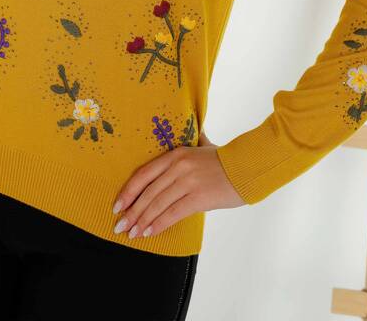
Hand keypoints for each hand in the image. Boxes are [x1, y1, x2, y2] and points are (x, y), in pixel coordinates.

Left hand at [111, 129, 245, 239]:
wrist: (249, 167)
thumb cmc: (226, 159)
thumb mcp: (204, 145)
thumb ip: (195, 141)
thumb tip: (195, 132)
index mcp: (176, 154)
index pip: (144, 174)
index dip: (129, 191)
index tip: (118, 205)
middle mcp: (178, 167)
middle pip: (147, 192)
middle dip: (132, 211)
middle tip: (120, 225)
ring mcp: (188, 182)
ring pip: (157, 204)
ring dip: (142, 221)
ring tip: (132, 233)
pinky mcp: (199, 197)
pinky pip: (173, 214)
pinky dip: (159, 224)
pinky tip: (149, 232)